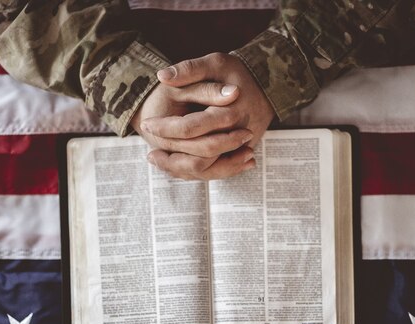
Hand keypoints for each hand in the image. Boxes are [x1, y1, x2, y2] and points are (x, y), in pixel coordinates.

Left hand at [144, 52, 274, 179]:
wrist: (268, 85)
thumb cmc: (238, 72)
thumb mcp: (216, 62)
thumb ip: (190, 69)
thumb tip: (161, 76)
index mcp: (229, 111)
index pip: (191, 127)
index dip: (166, 128)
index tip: (147, 125)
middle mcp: (238, 133)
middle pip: (200, 155)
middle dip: (172, 156)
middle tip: (149, 153)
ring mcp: (243, 147)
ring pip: (210, 170)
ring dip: (181, 169)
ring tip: (157, 161)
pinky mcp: (242, 153)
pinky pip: (218, 170)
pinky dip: (195, 171)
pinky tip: (176, 165)